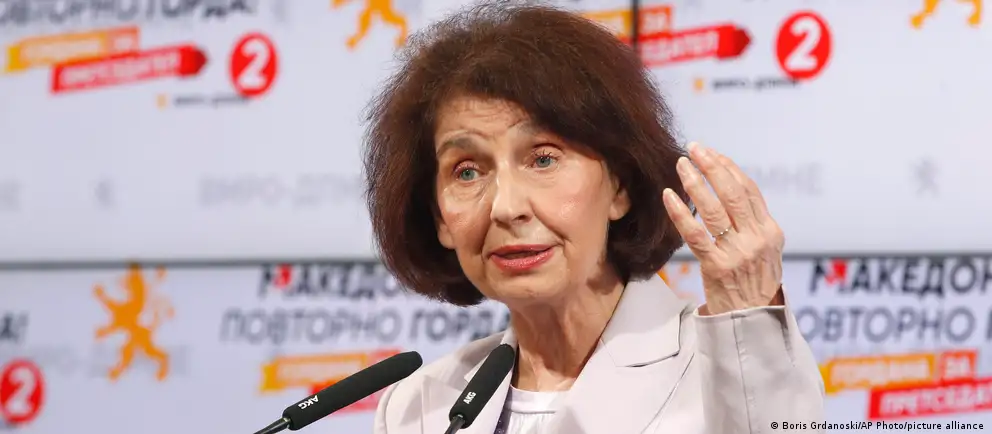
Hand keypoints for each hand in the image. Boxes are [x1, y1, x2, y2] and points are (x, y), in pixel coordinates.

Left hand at [662, 143, 783, 314]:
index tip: (711, 153)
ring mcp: (737, 252)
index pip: (749, 190)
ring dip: (695, 183)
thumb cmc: (754, 282)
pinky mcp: (716, 266)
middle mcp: (757, 238)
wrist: (751, 321)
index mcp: (771, 231)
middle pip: (733, 193)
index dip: (729, 168)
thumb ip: (752, 223)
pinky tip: (668, 196)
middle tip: (694, 148)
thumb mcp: (765, 250)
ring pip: (713, 210)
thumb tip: (729, 187)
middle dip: (713, 166)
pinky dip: (680, 212)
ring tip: (681, 165)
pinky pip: (694, 234)